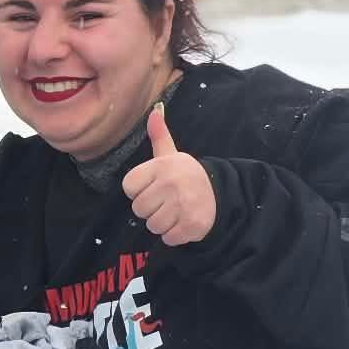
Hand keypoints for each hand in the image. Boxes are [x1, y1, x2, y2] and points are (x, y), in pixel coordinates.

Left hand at [122, 107, 216, 244]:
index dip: (139, 190)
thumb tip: (154, 111)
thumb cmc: (186, 175)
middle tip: (167, 201)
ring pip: (152, 225)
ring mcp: (182, 205)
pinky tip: (183, 221)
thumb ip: (159, 136)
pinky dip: (174, 235)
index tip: (153, 186)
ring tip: (176, 211)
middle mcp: (171, 184)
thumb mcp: (172, 155)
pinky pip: (167, 238)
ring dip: (162, 223)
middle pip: (138, 209)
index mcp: (162, 166)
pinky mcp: (191, 225)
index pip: (129, 187)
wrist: (220, 193)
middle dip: (151, 209)